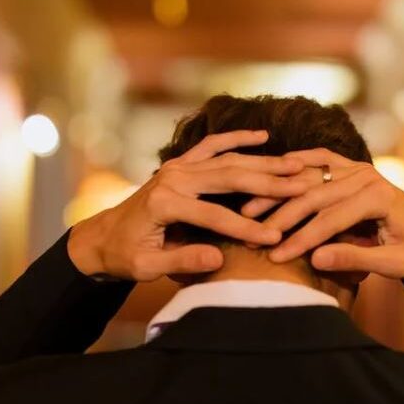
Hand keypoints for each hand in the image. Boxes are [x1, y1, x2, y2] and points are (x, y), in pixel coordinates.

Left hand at [68, 130, 307, 280]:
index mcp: (165, 203)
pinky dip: (237, 139)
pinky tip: (261, 136)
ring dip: (262, 161)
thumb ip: (182, 261)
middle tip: (302, 186)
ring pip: (227, 160)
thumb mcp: (147, 267)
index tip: (276, 238)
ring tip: (295, 164)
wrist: (102, 237)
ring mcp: (176, 167)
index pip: (215, 216)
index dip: (247, 228)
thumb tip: (218, 260)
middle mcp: (172, 178)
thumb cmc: (124, 256)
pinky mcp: (179, 164)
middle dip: (268, 183)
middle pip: (229, 177)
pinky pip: (212, 146)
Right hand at [257, 148, 403, 278]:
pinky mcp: (355, 169)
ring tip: (250, 207)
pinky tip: (272, 173)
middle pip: (313, 194)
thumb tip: (314, 259)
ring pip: (310, 177)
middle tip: (251, 233)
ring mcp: (360, 169)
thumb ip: (354, 259)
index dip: (300, 239)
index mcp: (378, 196)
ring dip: (279, 191)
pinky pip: (320, 160)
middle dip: (281, 216)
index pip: (329, 219)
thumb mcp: (393, 264)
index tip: (274, 257)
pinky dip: (296, 164)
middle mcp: (367, 176)